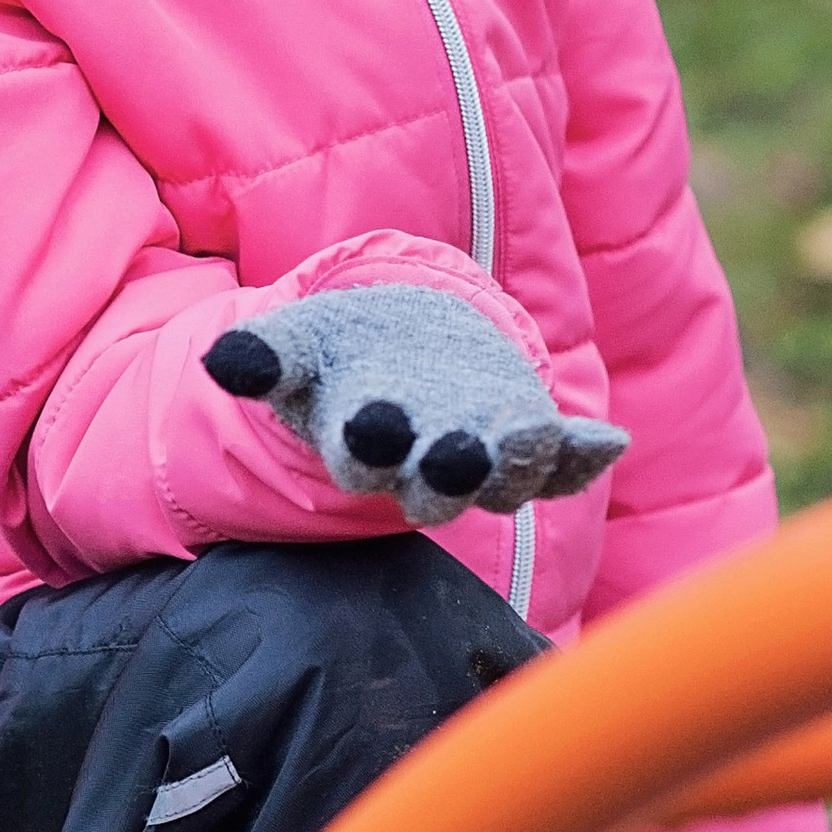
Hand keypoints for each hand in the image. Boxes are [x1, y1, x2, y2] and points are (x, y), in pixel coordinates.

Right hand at [204, 283, 626, 529]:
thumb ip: (264, 355)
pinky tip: (606, 440)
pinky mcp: (533, 446)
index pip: (363, 458)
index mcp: (364, 444)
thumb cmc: (340, 352)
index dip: (369, 445)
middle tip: (459, 452)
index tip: (372, 422)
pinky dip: (585, 457)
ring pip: (504, 480)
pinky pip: (563, 466)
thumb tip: (225, 359)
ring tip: (537, 431)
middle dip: (449, 470)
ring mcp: (483, 460)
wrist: (403, 347)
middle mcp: (424, 466)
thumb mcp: (299, 345)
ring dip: (522, 461)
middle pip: (437, 487)